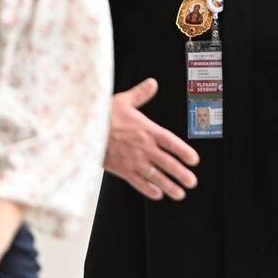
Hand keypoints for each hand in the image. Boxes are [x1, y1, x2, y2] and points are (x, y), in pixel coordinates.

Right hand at [105, 78, 199, 199]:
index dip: (185, 152)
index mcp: (147, 131)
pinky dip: (149, 190)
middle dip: (182, 174)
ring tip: (180, 193)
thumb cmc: (102, 116)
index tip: (194, 160)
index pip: (172, 143)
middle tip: (191, 182)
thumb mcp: (123, 100)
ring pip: (156, 177)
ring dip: (170, 186)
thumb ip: (140, 94)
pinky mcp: (122, 170)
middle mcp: (144, 148)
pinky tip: (157, 194)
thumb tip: (152, 84)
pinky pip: (139, 183)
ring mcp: (134, 161)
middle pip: (168, 163)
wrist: (84, 131)